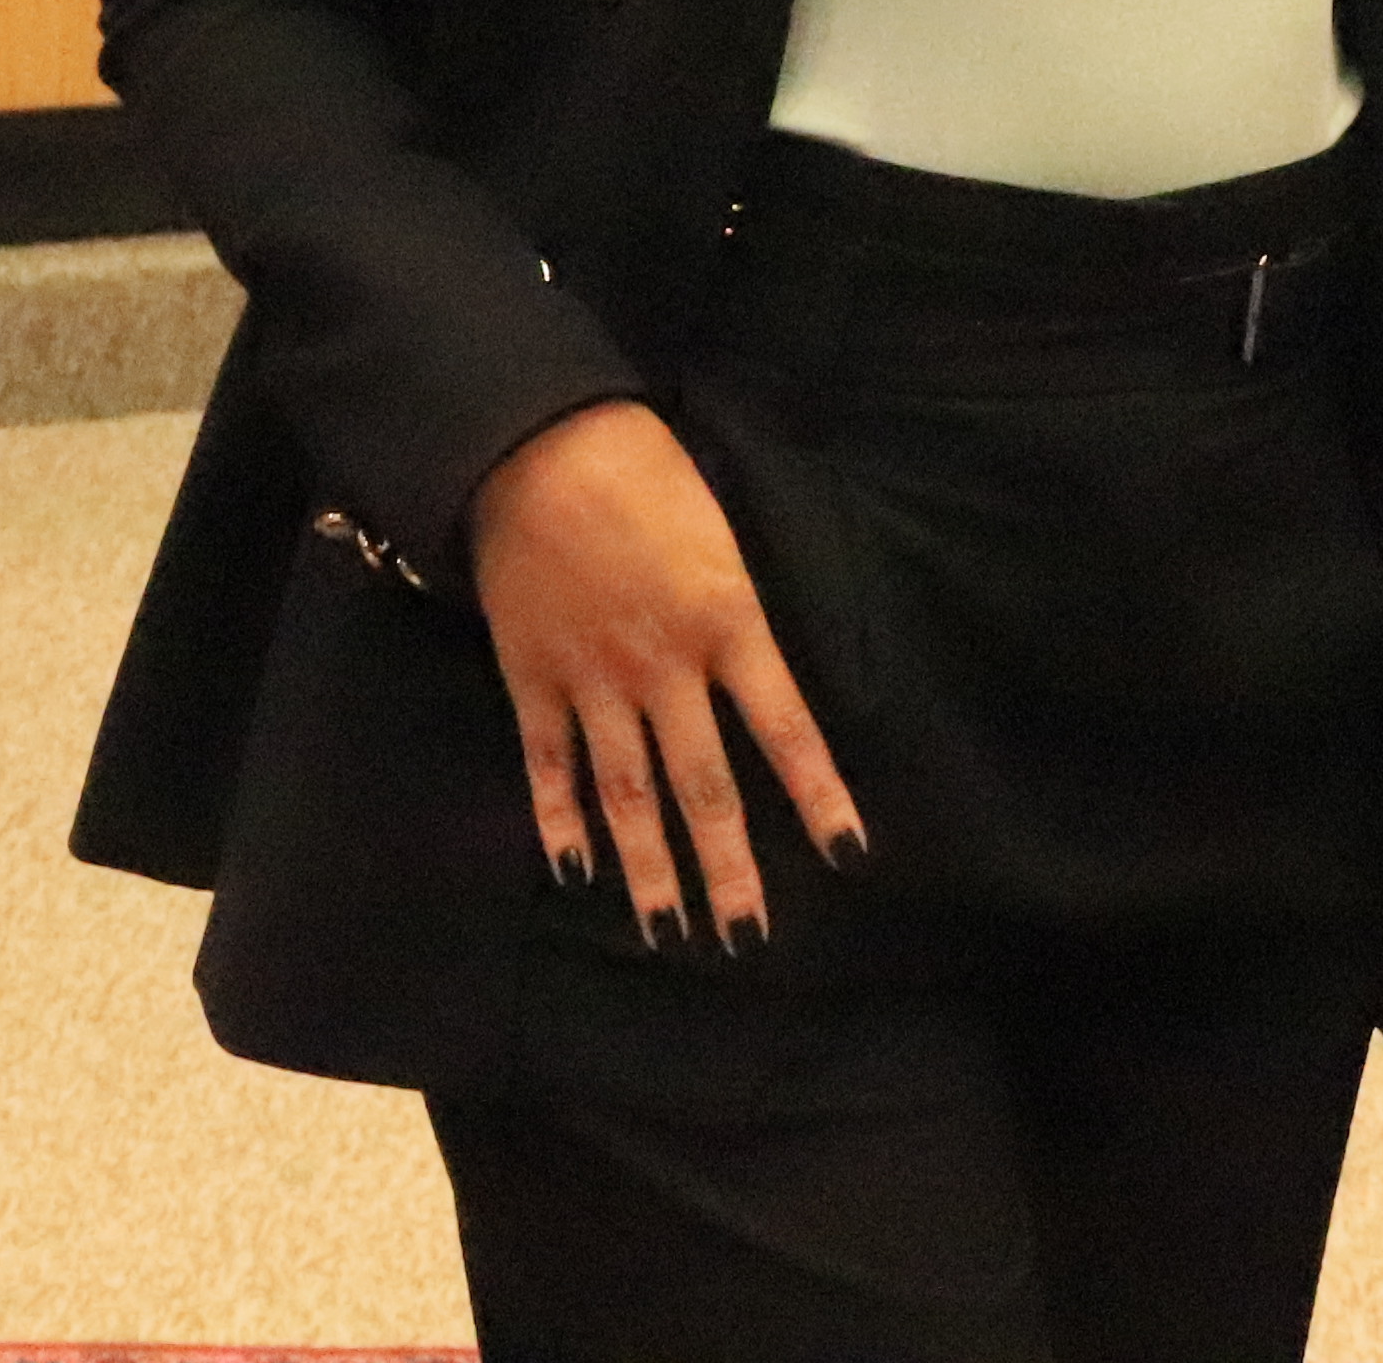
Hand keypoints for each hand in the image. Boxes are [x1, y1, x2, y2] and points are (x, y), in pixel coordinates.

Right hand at [461, 401, 863, 948]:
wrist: (538, 445)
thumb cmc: (645, 471)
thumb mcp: (721, 533)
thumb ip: (737, 611)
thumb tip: (756, 674)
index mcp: (728, 621)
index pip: (786, 728)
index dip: (818, 794)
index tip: (848, 853)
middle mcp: (666, 667)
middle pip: (704, 786)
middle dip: (728, 868)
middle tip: (747, 936)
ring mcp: (595, 680)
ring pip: (628, 795)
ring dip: (651, 869)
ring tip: (670, 932)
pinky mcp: (533, 679)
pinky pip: (550, 767)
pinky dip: (560, 821)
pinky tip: (574, 871)